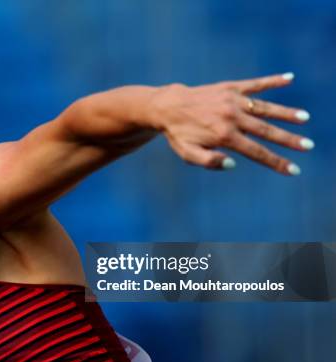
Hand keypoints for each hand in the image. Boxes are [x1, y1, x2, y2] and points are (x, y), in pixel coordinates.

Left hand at [149, 73, 311, 174]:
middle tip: (308, 146)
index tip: (293, 169)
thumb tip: (233, 164)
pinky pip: (254, 84)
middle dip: (289, 140)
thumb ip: (209, 162)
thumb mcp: (188, 154)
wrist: (167, 106)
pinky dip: (271, 81)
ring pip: (265, 108)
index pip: (256, 152)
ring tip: (304, 118)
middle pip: (266, 131)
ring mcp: (232, 100)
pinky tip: (288, 77)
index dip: (276, 162)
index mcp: (224, 136)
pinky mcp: (230, 88)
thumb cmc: (178, 134)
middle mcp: (232, 117)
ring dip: (286, 113)